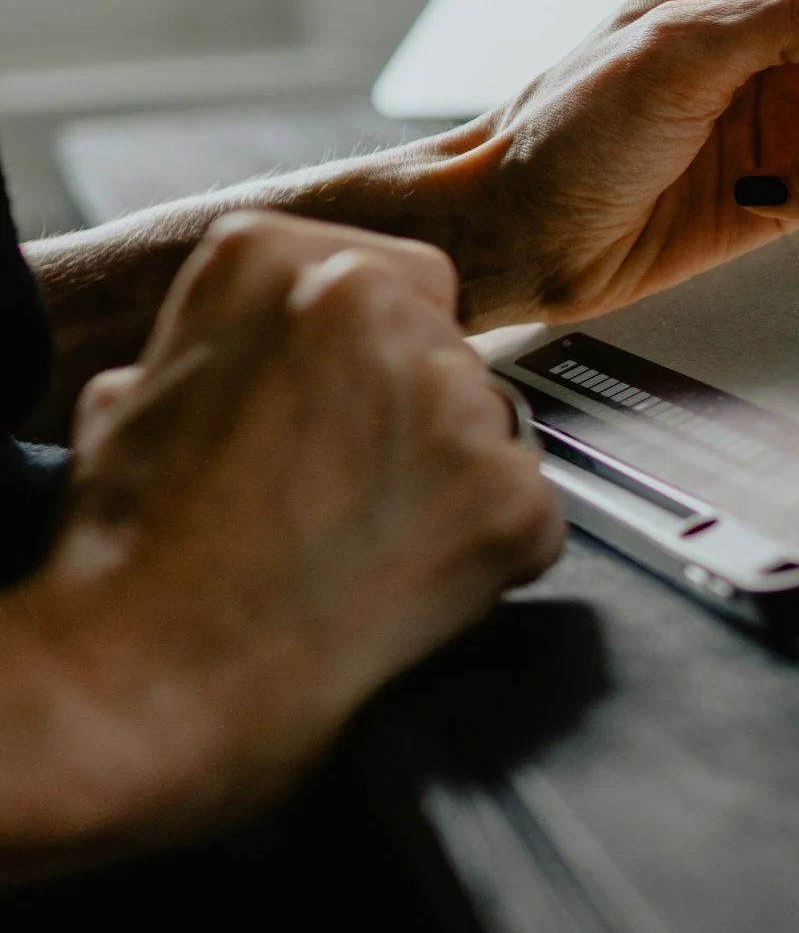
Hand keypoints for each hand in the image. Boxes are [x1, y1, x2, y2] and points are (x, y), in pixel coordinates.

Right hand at [0, 213, 562, 867]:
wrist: (153, 674)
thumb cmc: (133, 553)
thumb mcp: (141, 391)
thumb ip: (239, 339)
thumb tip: (277, 346)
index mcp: (274, 257)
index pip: (404, 281)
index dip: (381, 360)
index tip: (346, 410)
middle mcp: (371, 303)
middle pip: (455, 352)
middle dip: (418, 418)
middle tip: (349, 491)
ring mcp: (451, 399)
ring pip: (495, 430)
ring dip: (454, 483)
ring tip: (362, 545)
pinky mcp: (510, 495)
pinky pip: (531, 517)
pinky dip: (489, 557)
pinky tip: (405, 585)